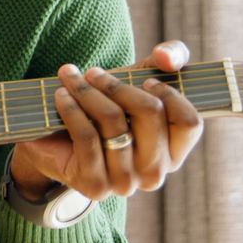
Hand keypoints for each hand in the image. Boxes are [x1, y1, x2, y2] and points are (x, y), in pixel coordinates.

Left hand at [11, 40, 202, 200]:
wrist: (54, 145)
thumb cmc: (102, 110)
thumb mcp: (138, 80)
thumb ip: (169, 57)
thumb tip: (168, 58)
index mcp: (173, 153)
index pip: (188, 122)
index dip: (169, 94)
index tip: (145, 80)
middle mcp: (155, 173)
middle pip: (149, 113)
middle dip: (117, 85)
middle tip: (93, 72)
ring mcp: (126, 182)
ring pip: (114, 122)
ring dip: (88, 92)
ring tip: (71, 78)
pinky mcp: (95, 184)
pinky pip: (87, 137)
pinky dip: (72, 109)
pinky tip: (61, 95)